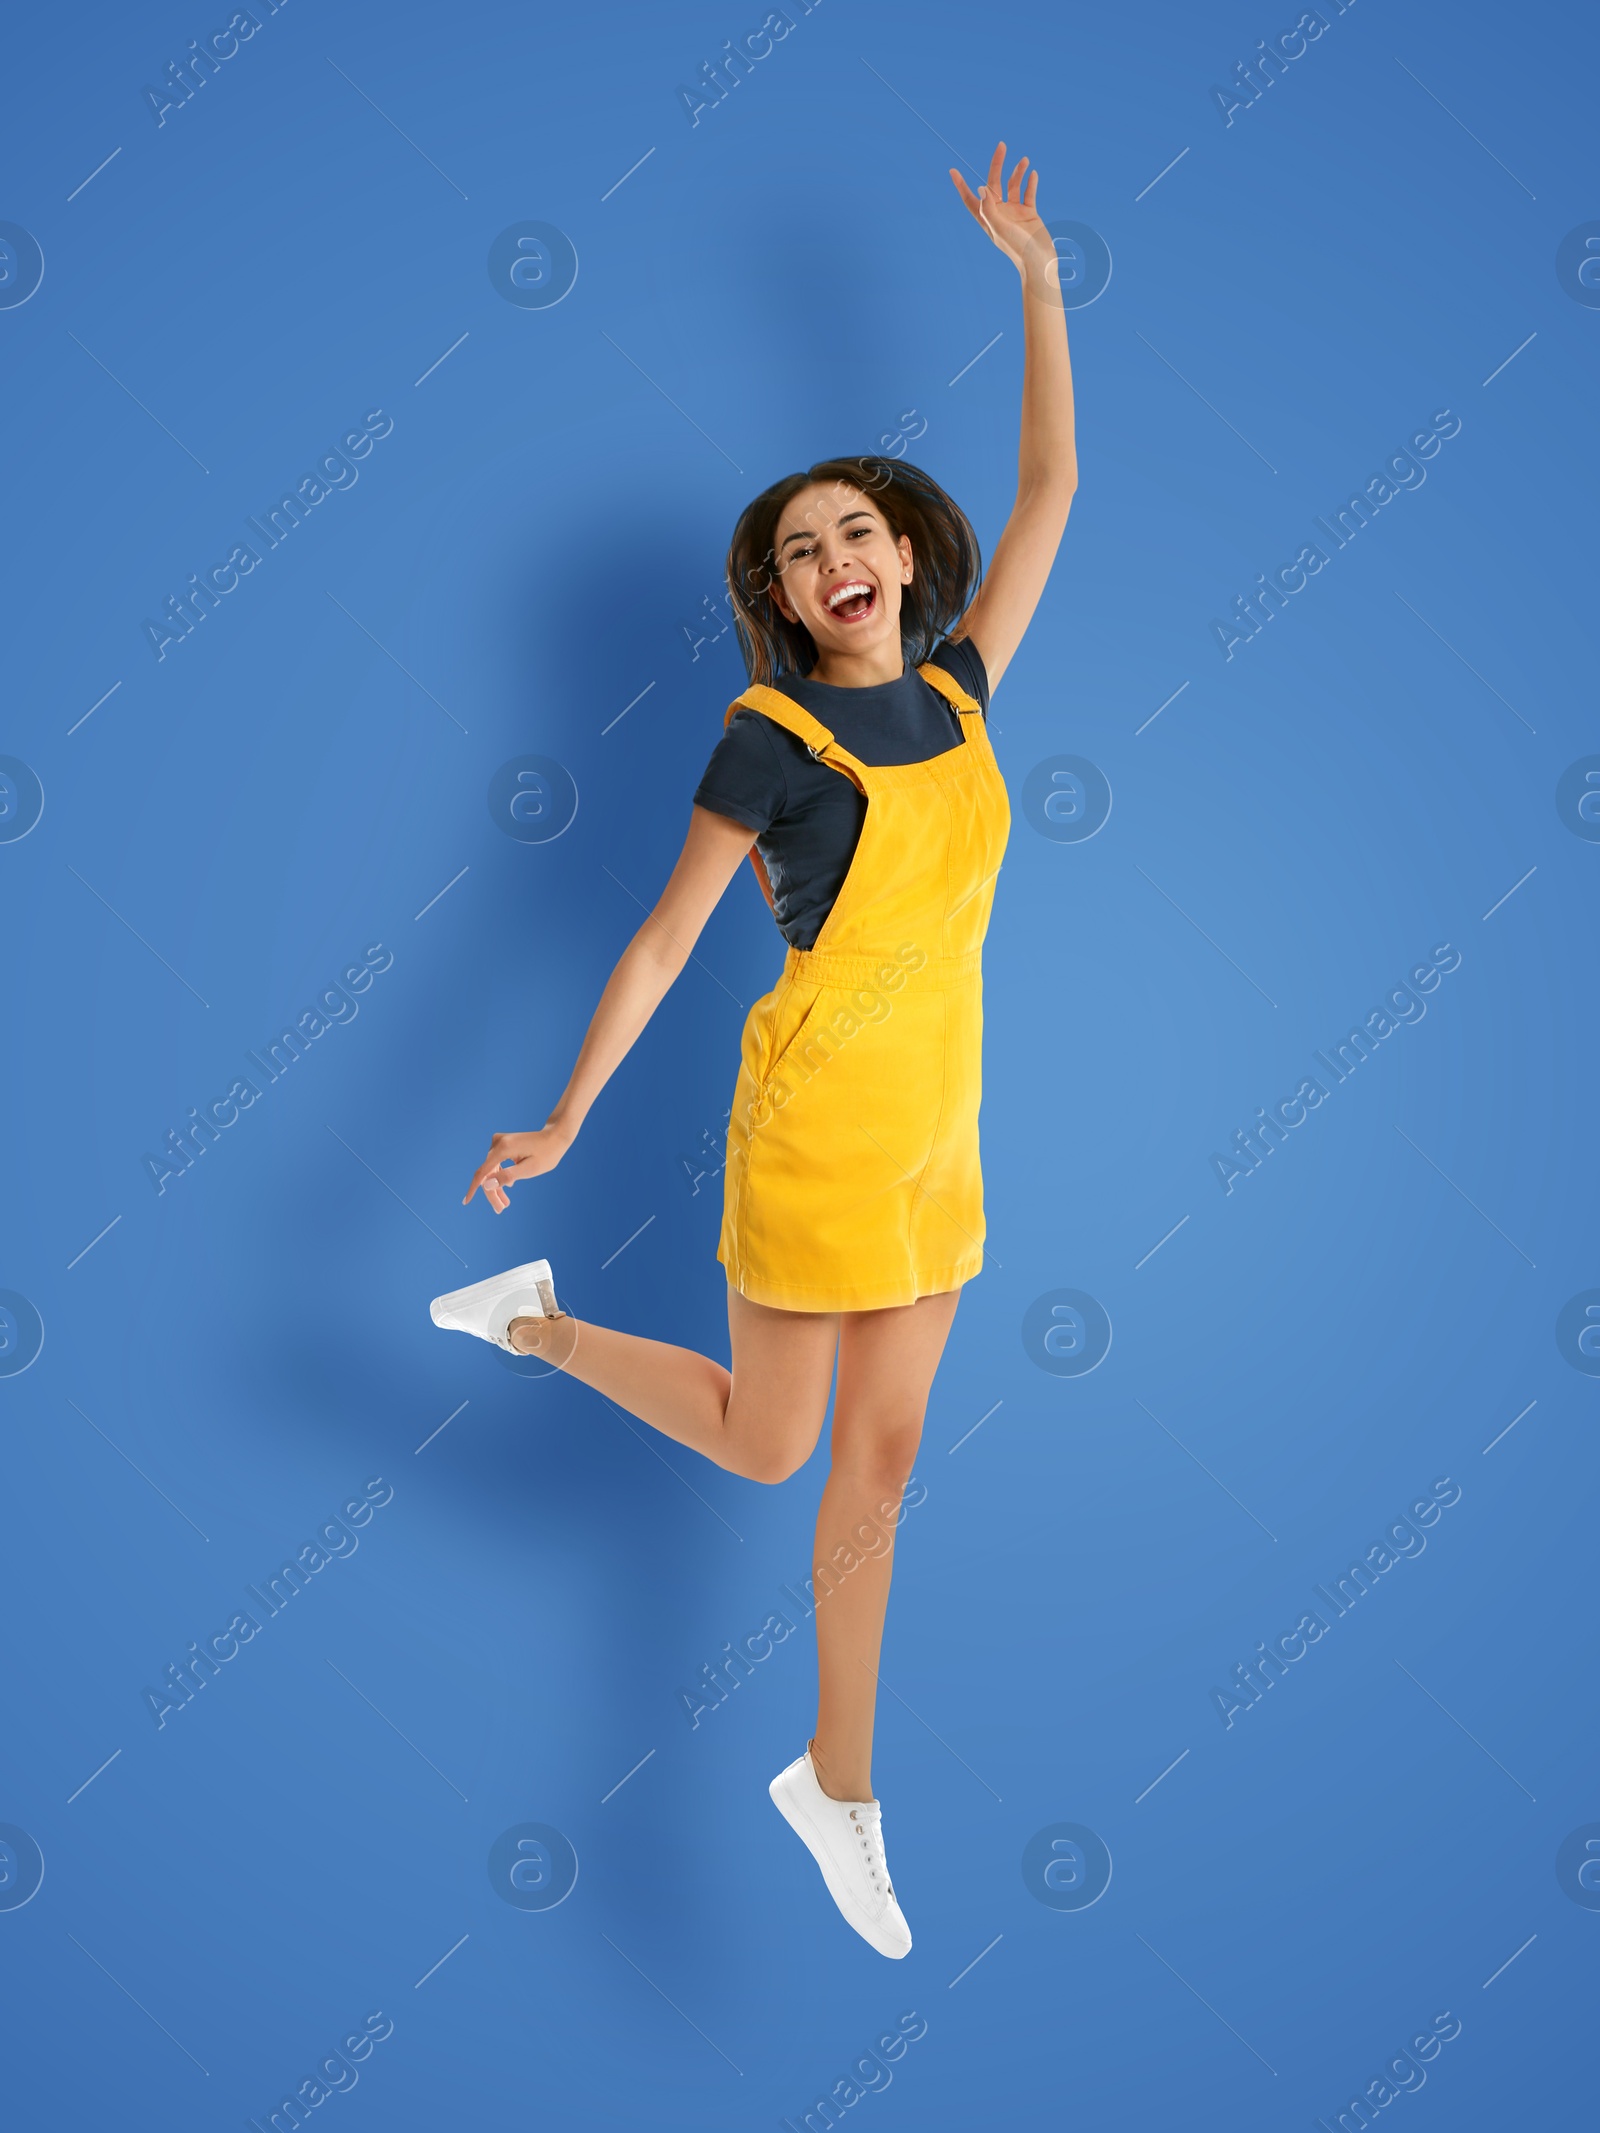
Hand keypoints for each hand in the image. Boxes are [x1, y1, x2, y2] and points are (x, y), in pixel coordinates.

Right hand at [463, 1124, 570, 1211]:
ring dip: (497, 1186)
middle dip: (492, 1192)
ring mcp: (499, 1142)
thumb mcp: (529, 1169)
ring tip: (505, 1204)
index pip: (482, 1172)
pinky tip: (509, 1185)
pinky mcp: (502, 1144)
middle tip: (500, 1210)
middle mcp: (498, 1143)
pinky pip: (496, 1164)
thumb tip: (486, 1185)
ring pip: (492, 1169)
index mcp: (503, 1148)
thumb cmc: (546, 1154)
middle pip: (488, 1173)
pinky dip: (500, 1175)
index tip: (466, 1202)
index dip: (473, 1189)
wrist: (555, 1137)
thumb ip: (507, 1176)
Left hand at [950, 142, 1053, 281]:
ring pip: (1013, 186)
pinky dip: (1030, 183)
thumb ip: (989, 209)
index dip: (961, 186)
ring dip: (1018, 172)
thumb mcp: (1000, 229)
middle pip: (994, 184)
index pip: (971, 199)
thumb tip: (980, 187)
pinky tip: (1033, 174)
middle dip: (996, 165)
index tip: (953, 170)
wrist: (1039, 264)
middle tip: (1001, 146)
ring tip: (1024, 160)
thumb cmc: (1018, 250)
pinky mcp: (1030, 214)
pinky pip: (1028, 194)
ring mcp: (1015, 213)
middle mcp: (1000, 213)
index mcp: (988, 219)